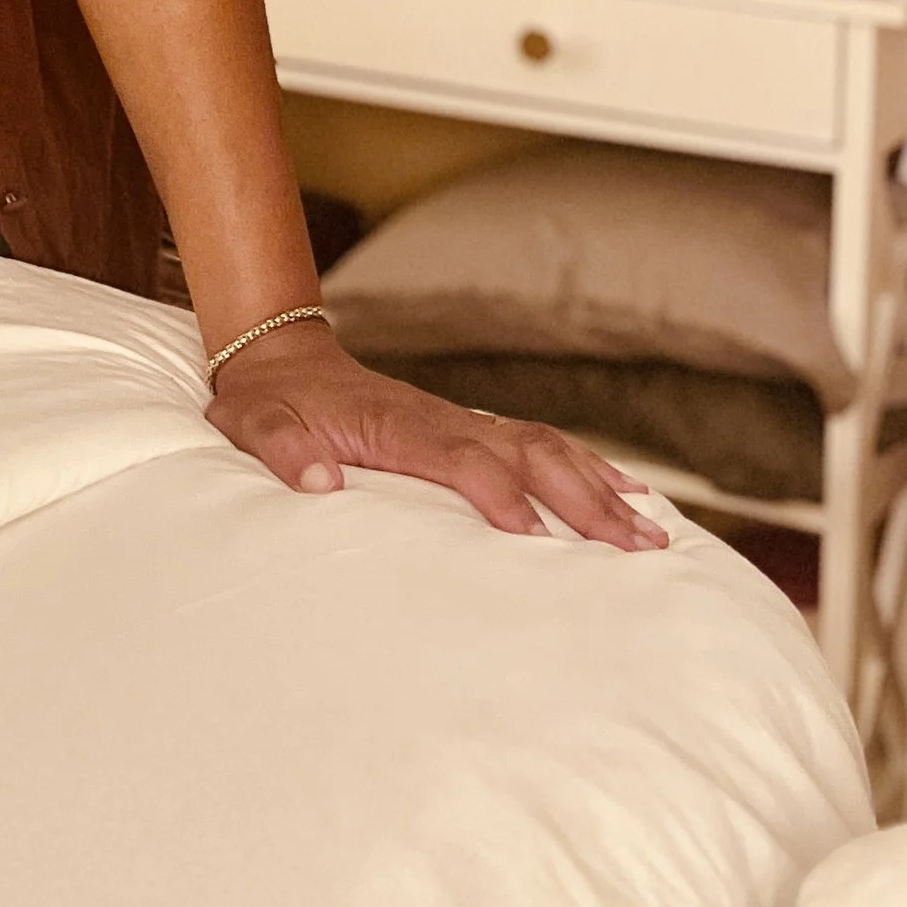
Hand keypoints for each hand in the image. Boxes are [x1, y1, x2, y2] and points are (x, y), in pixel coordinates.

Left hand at [207, 325, 665, 550]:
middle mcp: (441, 418)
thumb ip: (283, 450)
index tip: (532, 536)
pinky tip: (629, 494)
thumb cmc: (269, 402)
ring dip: (598, 487)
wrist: (279, 356)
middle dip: (581, 498)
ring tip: (651, 534)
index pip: (461, 457)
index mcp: (396, 423)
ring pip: (545, 446)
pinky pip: (538, 442)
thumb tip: (322, 481)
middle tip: (633, 549)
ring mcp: (460, 420)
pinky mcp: (468, 427)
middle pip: (526, 452)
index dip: (497, 493)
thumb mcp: (254, 425)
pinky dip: (588, 466)